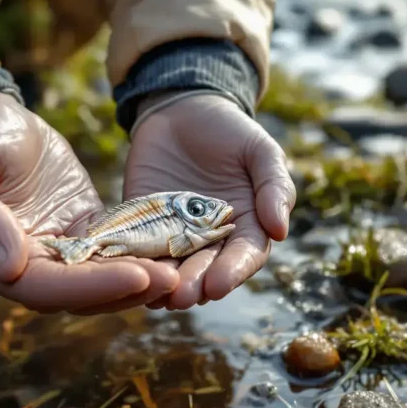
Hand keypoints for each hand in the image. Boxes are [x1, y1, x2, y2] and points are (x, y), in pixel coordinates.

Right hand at [0, 90, 178, 312]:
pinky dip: (137, 252)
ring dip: (136, 278)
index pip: (42, 286)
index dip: (90, 287)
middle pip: (77, 291)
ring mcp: (51, 248)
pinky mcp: (77, 229)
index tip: (136, 277)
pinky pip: (109, 248)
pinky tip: (170, 249)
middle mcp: (20, 265)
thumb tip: (8, 267)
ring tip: (178, 271)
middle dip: (124, 287)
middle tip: (173, 279)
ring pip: (97, 276)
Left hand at [124, 94, 296, 309]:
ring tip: (155, 294)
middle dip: (194, 284)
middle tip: (181, 298)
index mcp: (246, 227)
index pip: (244, 257)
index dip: (233, 272)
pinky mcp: (142, 225)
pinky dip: (133, 260)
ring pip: (171, 265)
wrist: (182, 109)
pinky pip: (138, 246)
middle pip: (205, 269)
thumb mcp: (260, 151)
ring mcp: (175, 234)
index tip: (220, 286)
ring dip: (163, 282)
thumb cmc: (230, 131)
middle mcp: (211, 240)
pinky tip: (124, 271)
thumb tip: (281, 230)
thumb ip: (273, 187)